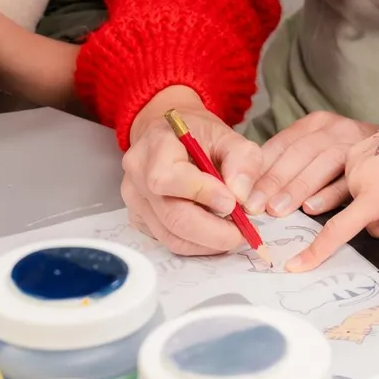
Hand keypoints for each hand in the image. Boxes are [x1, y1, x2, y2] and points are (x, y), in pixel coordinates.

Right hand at [122, 88, 264, 255]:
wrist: (171, 136)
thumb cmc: (196, 134)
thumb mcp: (227, 134)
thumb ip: (243, 159)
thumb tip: (243, 196)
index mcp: (155, 145)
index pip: (167, 177)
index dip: (202, 194)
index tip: (233, 202)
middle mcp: (138, 175)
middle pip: (171, 216)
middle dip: (212, 231)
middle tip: (243, 232)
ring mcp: (135, 200)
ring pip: (171, 236)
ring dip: (207, 243)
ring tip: (233, 233)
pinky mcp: (140, 218)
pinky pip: (168, 241)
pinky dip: (196, 243)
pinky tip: (214, 231)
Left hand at [246, 111, 378, 218]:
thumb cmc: (349, 153)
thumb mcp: (319, 147)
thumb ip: (291, 162)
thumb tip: (251, 186)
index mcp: (314, 124)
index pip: (280, 144)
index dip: (259, 169)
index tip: (240, 193)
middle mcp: (333, 128)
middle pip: (298, 153)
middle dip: (273, 181)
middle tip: (254, 206)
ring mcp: (354, 142)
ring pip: (321, 163)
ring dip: (297, 188)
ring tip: (277, 209)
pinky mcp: (372, 161)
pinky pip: (348, 178)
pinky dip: (329, 193)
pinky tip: (312, 209)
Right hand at [286, 112, 378, 277]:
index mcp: (375, 191)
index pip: (340, 228)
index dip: (318, 250)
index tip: (295, 265)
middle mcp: (357, 175)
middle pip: (360, 219)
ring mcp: (351, 161)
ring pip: (357, 203)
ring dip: (374, 202)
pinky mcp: (350, 153)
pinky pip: (355, 184)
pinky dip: (369, 186)